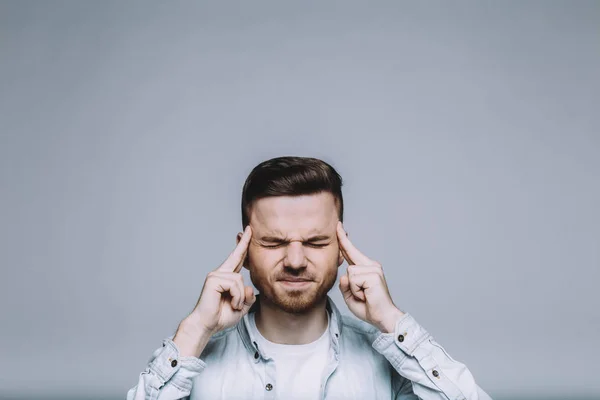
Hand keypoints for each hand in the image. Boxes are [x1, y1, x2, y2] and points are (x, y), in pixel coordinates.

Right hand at [178, 226, 255, 340]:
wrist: (207, 325)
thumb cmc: (221, 316)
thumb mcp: (242, 307)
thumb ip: (248, 297)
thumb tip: (248, 286)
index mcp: (227, 278)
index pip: (237, 259)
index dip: (243, 246)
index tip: (247, 232)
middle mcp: (221, 273)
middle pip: (236, 255)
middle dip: (244, 242)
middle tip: (249, 228)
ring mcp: (216, 275)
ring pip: (239, 279)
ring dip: (240, 297)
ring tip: (234, 305)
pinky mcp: (213, 280)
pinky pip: (234, 284)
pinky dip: (236, 297)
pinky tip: (232, 303)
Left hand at [337, 222, 403, 332]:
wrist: (383, 318)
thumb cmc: (368, 308)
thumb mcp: (350, 295)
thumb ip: (345, 284)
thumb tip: (344, 274)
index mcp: (367, 269)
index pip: (352, 252)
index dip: (344, 240)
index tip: (338, 226)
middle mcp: (371, 265)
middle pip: (350, 254)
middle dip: (343, 242)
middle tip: (339, 228)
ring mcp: (373, 269)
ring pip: (349, 272)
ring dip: (352, 288)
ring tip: (363, 296)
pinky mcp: (373, 274)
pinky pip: (353, 279)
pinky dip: (355, 290)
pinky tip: (365, 296)